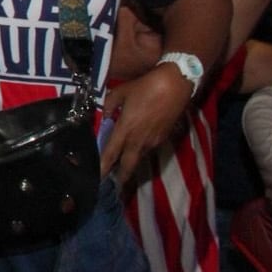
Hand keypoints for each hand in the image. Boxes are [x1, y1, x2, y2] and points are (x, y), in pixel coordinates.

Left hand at [99, 65, 191, 181]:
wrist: (174, 86)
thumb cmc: (144, 87)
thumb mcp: (120, 93)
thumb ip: (109, 106)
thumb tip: (106, 116)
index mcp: (125, 130)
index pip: (111, 155)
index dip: (103, 168)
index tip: (97, 178)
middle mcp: (139, 140)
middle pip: (128, 166)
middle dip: (120, 177)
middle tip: (112, 184)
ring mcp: (153, 141)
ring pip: (138, 159)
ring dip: (130, 164)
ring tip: (122, 168)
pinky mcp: (163, 138)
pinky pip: (148, 150)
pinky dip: (140, 153)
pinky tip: (136, 149)